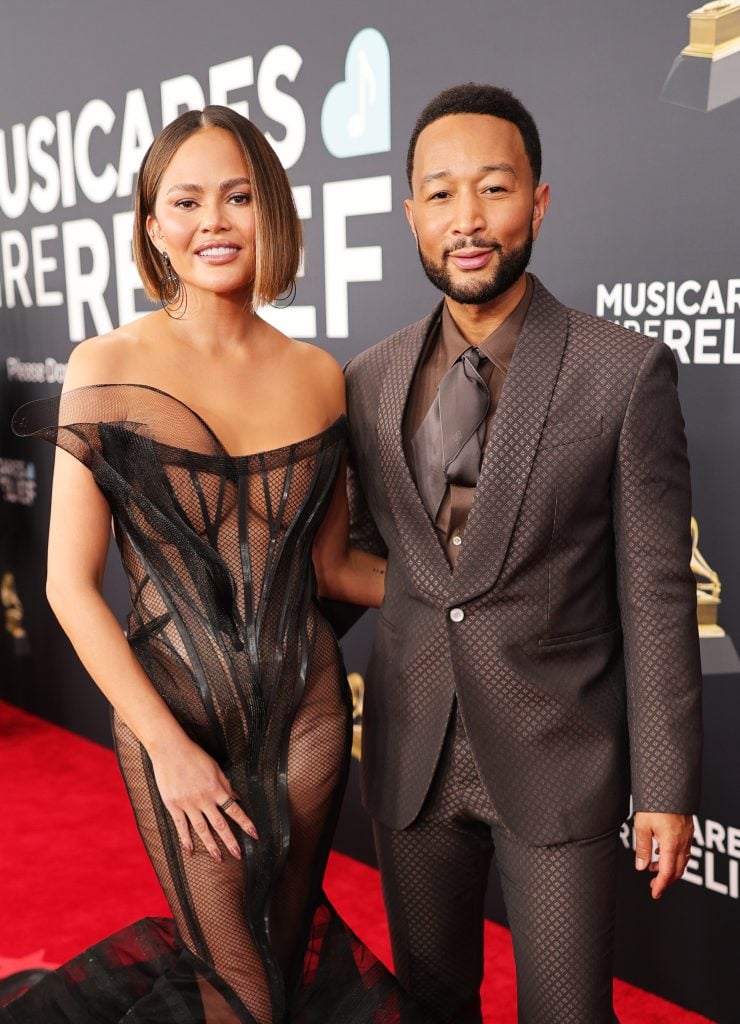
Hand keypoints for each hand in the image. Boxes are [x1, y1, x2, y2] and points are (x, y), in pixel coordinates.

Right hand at [150, 736, 257, 861]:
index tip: (254, 835)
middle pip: (220, 824)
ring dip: (211, 845)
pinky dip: (186, 840)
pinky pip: (181, 826)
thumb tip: (236, 798)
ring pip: (202, 829)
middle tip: (238, 855)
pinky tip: (190, 851)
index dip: (245, 824)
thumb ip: (226, 784)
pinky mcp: (173, 805)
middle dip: (230, 841)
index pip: (234, 810)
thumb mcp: (215, 767)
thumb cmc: (194, 756)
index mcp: (216, 789)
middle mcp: (204, 799)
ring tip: (218, 858)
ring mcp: (188, 804)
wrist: (170, 750)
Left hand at [633, 811, 692, 899]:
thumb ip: (642, 848)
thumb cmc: (654, 803)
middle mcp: (682, 842)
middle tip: (654, 885)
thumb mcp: (642, 826)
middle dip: (666, 880)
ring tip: (654, 868)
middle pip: (678, 870)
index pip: (668, 873)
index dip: (661, 886)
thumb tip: (641, 866)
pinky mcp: (688, 829)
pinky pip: (684, 849)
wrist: (667, 785)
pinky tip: (662, 852)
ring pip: (682, 860)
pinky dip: (674, 857)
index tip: (654, 894)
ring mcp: (687, 836)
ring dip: (670, 868)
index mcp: (671, 844)